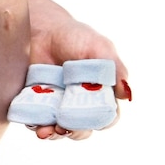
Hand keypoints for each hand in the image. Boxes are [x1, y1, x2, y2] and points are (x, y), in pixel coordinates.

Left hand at [25, 0, 130, 139]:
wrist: (42, 29)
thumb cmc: (75, 37)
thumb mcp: (100, 48)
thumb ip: (114, 68)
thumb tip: (127, 94)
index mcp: (100, 93)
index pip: (107, 116)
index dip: (102, 122)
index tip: (93, 120)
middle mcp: (80, 104)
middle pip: (83, 129)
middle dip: (76, 132)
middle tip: (66, 127)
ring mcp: (58, 106)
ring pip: (60, 131)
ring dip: (55, 135)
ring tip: (47, 131)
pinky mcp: (37, 105)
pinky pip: (37, 122)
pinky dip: (37, 126)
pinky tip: (36, 125)